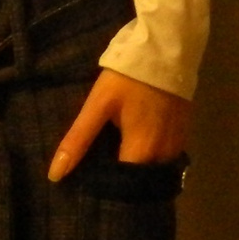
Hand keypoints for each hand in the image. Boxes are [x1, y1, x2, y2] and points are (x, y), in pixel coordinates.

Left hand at [48, 67, 191, 180]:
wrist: (168, 47)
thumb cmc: (128, 77)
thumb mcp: (98, 106)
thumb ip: (78, 141)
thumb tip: (55, 175)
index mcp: (141, 152)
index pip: (121, 188)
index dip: (104, 191)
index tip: (87, 192)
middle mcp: (163, 156)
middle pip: (137, 183)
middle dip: (119, 184)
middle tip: (96, 180)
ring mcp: (176, 146)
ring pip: (152, 173)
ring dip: (134, 173)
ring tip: (112, 168)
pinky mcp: (183, 135)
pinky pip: (163, 160)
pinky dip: (148, 160)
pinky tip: (133, 151)